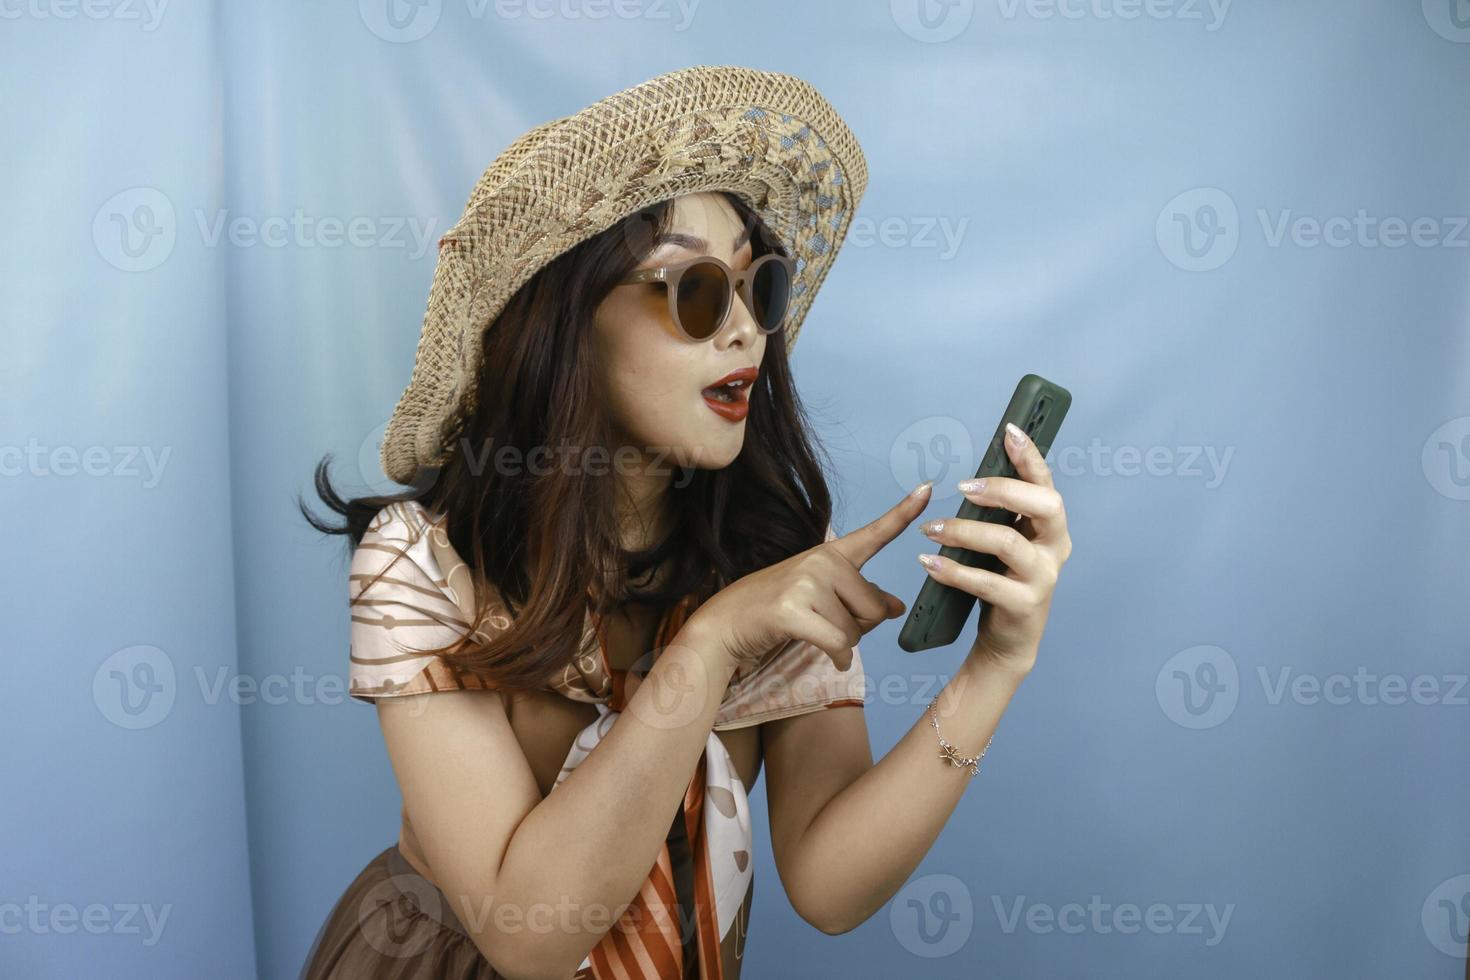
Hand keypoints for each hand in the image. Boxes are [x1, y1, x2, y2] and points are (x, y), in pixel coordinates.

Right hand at [687, 484, 932, 675]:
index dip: (904, 512)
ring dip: (843, 645)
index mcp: (831, 554)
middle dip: (859, 627)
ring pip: (856, 631)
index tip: (929, 487)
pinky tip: (829, 658)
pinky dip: (838, 658)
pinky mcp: (793, 610)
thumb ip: (859, 598)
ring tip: (814, 634)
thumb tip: (894, 606)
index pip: (874, 533)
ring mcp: (806, 583)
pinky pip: (840, 645)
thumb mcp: (821, 597)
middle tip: (826, 624)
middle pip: (874, 608)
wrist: (726, 623)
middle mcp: (821, 561)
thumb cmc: (775, 610)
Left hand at [918, 422, 1072, 674]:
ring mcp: (1043, 577)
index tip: (1009, 431)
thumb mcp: (1004, 541)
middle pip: (1044, 505)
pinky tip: (930, 563)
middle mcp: (1055, 548)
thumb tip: (973, 477)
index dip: (1030, 456)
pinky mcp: (1024, 605)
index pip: (1046, 483)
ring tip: (930, 529)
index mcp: (1051, 526)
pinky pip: (987, 584)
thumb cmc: (1003, 580)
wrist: (1008, 640)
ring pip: (1008, 543)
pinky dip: (954, 571)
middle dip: (1003, 490)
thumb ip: (998, 513)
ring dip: (965, 531)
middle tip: (964, 487)